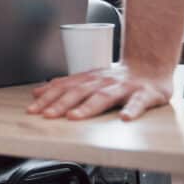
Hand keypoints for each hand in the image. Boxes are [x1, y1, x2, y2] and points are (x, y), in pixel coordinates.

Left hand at [26, 63, 173, 120]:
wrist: (150, 65)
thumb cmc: (118, 77)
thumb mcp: (88, 78)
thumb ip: (66, 86)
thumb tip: (38, 92)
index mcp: (89, 79)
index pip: (64, 87)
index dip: (47, 98)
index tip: (33, 109)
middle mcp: (103, 81)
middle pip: (79, 92)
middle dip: (61, 104)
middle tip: (46, 115)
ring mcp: (124, 87)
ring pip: (104, 97)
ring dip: (88, 107)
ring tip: (74, 116)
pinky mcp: (145, 94)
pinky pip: (138, 102)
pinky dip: (132, 110)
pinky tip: (125, 118)